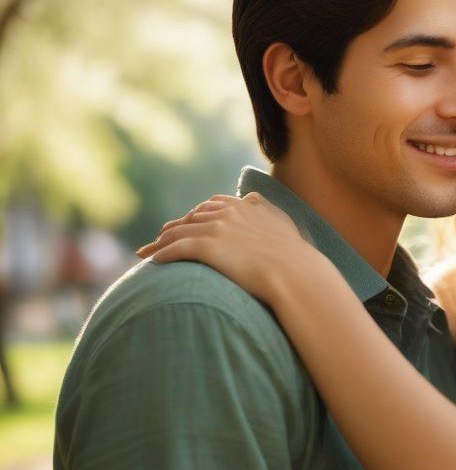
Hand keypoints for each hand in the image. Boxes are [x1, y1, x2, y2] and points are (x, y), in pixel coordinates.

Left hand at [136, 192, 311, 303]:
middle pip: (190, 218)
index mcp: (245, 206)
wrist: (294, 272)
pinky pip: (176, 249)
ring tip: (148, 252)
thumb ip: (265, 207)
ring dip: (160, 242)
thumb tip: (254, 197)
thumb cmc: (294, 255)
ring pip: (178, 233)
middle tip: (158, 239)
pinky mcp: (207, 247)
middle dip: (173, 227)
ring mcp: (216, 229)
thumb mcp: (283, 221)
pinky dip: (161, 254)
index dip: (195, 214)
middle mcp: (227, 213)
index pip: (211, 205)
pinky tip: (152, 262)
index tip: (186, 223)